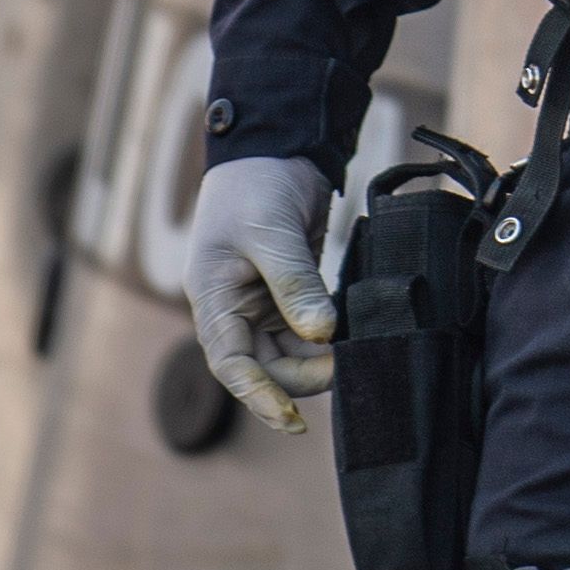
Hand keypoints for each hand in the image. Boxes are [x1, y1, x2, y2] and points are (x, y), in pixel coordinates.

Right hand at [185, 154, 337, 433]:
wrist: (276, 150)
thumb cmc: (257, 188)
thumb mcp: (271, 235)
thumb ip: (296, 285)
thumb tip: (322, 334)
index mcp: (214, 302)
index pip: (232, 364)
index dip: (259, 395)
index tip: (292, 418)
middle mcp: (235, 311)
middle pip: (266, 366)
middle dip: (303, 376)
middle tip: (346, 365)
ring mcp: (264, 304)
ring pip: (290, 353)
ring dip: (319, 360)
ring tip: (355, 351)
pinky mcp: (292, 293)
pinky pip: (308, 330)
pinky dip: (328, 338)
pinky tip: (354, 335)